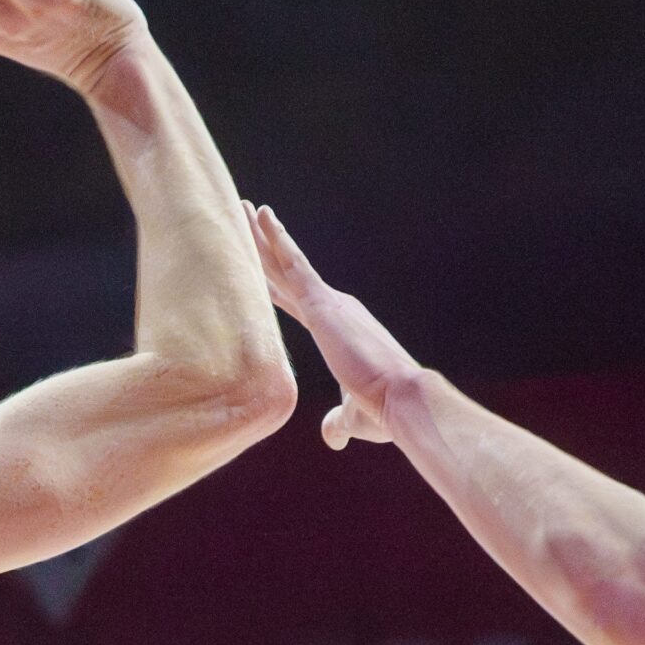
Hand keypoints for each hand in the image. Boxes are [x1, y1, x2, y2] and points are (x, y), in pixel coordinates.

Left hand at [244, 202, 419, 449]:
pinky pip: (292, 264)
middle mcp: (333, 309)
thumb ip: (337, 422)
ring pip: (283, 262)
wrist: (403, 401)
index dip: (274, 282)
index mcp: (338, 330)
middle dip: (262, 249)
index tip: (259, 264)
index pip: (296, 301)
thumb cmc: (384, 412)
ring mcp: (328, 303)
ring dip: (261, 235)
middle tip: (244, 218)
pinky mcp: (323, 304)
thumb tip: (331, 437)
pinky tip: (261, 217)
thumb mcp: (353, 417)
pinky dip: (275, 239)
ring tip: (241, 207)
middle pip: (285, 274)